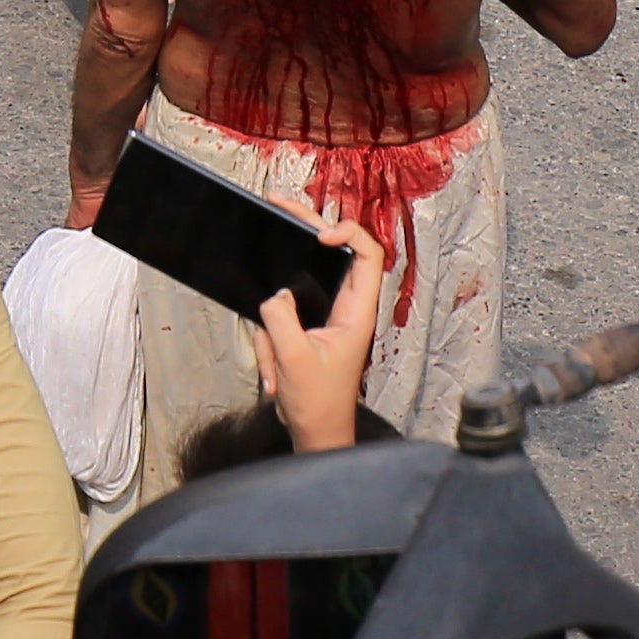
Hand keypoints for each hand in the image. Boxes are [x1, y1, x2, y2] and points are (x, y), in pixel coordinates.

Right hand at [246, 222, 388, 447]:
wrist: (316, 435)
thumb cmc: (319, 406)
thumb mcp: (294, 359)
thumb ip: (281, 319)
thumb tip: (276, 294)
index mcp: (358, 311)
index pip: (368, 253)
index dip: (348, 232)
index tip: (319, 235)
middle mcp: (346, 306)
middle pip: (332, 252)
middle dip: (303, 230)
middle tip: (278, 203)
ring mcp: (326, 314)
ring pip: (294, 289)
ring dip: (274, 328)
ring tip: (277, 366)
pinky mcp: (307, 325)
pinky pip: (280, 314)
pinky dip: (269, 341)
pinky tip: (274, 373)